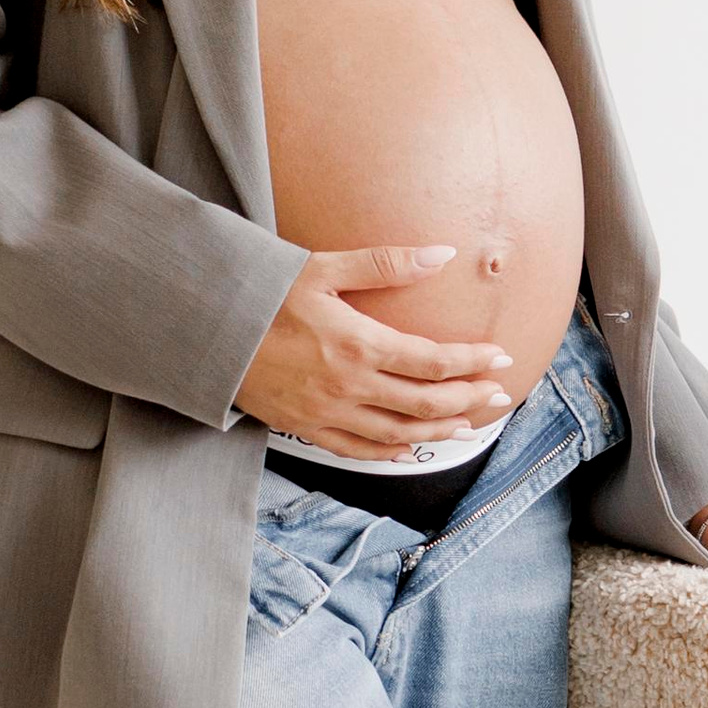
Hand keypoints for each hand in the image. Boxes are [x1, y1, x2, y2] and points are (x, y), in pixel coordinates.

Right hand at [235, 244, 515, 458]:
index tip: (501, 359)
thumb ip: (387, 264)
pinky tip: (411, 449)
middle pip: (425, 402)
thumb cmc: (264, 291)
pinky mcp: (305, 428)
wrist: (206, 329)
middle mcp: (349, 385)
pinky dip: (390, 453)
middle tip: (499, 395)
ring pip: (398, 433)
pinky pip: (357, 450)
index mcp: (359, 343)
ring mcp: (327, 412)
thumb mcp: (324, 267)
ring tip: (467, 425)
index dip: (473, 362)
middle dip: (469, 400)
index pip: (433, 360)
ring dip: (439, 431)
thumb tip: (442, 254)